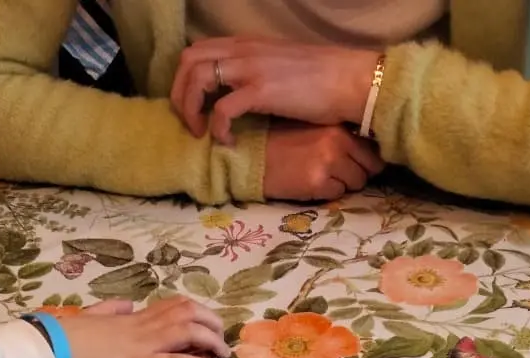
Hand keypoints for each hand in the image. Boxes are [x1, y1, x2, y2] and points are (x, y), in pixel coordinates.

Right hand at [61, 298, 229, 357]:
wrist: (55, 348)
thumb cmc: (67, 336)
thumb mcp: (91, 316)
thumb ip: (111, 310)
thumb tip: (126, 305)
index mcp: (132, 317)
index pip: (171, 305)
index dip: (194, 311)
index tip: (205, 320)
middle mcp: (143, 326)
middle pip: (188, 313)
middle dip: (211, 321)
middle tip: (221, 337)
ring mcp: (145, 344)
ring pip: (190, 332)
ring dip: (212, 341)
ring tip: (223, 354)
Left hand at [172, 37, 378, 143]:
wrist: (349, 80)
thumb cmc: (322, 80)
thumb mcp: (278, 68)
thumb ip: (254, 74)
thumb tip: (239, 94)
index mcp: (246, 44)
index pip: (198, 51)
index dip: (185, 79)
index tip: (193, 106)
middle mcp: (243, 50)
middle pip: (188, 61)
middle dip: (180, 94)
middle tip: (191, 122)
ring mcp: (250, 68)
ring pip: (197, 79)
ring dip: (191, 109)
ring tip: (202, 132)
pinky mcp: (261, 90)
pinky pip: (222, 110)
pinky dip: (217, 128)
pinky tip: (228, 141)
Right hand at [264, 123, 383, 200]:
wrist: (253, 155)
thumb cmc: (282, 142)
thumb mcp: (315, 130)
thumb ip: (340, 137)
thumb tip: (368, 153)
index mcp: (338, 126)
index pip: (372, 148)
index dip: (367, 160)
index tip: (357, 164)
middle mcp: (337, 142)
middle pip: (369, 168)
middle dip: (357, 174)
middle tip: (337, 174)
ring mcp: (329, 163)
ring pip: (356, 183)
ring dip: (343, 185)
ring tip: (322, 178)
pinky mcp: (317, 183)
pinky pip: (338, 194)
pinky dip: (328, 194)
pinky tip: (311, 185)